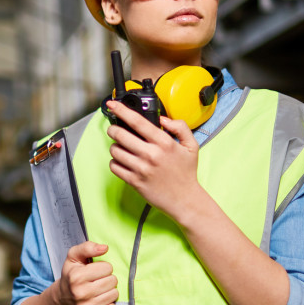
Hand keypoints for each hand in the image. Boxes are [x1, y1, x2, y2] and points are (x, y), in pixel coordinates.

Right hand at [56, 241, 117, 304]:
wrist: (62, 299)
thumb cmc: (71, 275)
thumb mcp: (74, 257)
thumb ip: (87, 247)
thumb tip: (104, 248)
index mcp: (76, 276)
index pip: (107, 267)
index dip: (104, 267)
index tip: (96, 271)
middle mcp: (80, 293)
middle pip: (112, 281)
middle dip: (108, 278)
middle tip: (98, 281)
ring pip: (114, 295)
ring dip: (109, 291)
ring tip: (99, 290)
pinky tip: (100, 301)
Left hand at [105, 100, 203, 219]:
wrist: (185, 200)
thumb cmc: (186, 173)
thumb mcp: (191, 145)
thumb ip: (180, 127)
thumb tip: (163, 119)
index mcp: (164, 142)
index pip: (137, 121)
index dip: (121, 110)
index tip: (112, 104)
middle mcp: (151, 154)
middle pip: (120, 135)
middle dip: (113, 129)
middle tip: (115, 130)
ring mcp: (141, 169)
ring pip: (114, 151)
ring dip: (115, 147)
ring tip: (123, 148)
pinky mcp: (134, 182)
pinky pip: (114, 167)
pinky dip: (115, 162)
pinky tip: (124, 162)